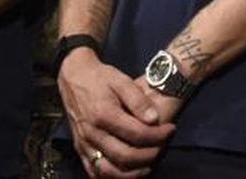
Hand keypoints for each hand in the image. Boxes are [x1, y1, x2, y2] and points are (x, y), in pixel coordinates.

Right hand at [57, 50, 173, 177]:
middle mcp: (92, 134)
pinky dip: (112, 177)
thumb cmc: (101, 78)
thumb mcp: (122, 80)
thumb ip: (138, 100)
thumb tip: (154, 119)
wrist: (74, 78)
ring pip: (108, 171)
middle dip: (149, 156)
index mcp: (104, 115)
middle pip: (124, 157)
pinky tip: (127, 172)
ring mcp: (84, 145)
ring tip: (149, 166)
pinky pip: (94, 172)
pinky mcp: (80, 150)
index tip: (171, 129)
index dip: (158, 135)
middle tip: (163, 147)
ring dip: (132, 174)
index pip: (137, 134)